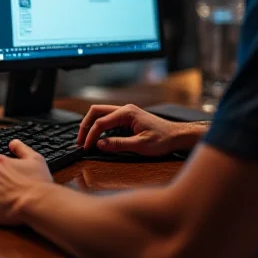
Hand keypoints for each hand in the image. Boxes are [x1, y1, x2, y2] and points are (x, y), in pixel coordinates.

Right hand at [77, 104, 204, 156]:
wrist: (177, 136)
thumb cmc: (163, 139)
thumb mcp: (141, 145)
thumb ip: (118, 144)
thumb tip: (99, 144)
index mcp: (127, 113)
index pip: (101, 122)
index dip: (91, 136)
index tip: (86, 147)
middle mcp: (125, 109)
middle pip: (96, 112)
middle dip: (85, 126)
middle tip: (80, 141)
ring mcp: (126, 113)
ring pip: (101, 114)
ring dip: (91, 125)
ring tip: (85, 139)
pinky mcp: (127, 119)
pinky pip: (108, 119)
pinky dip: (99, 127)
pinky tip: (98, 138)